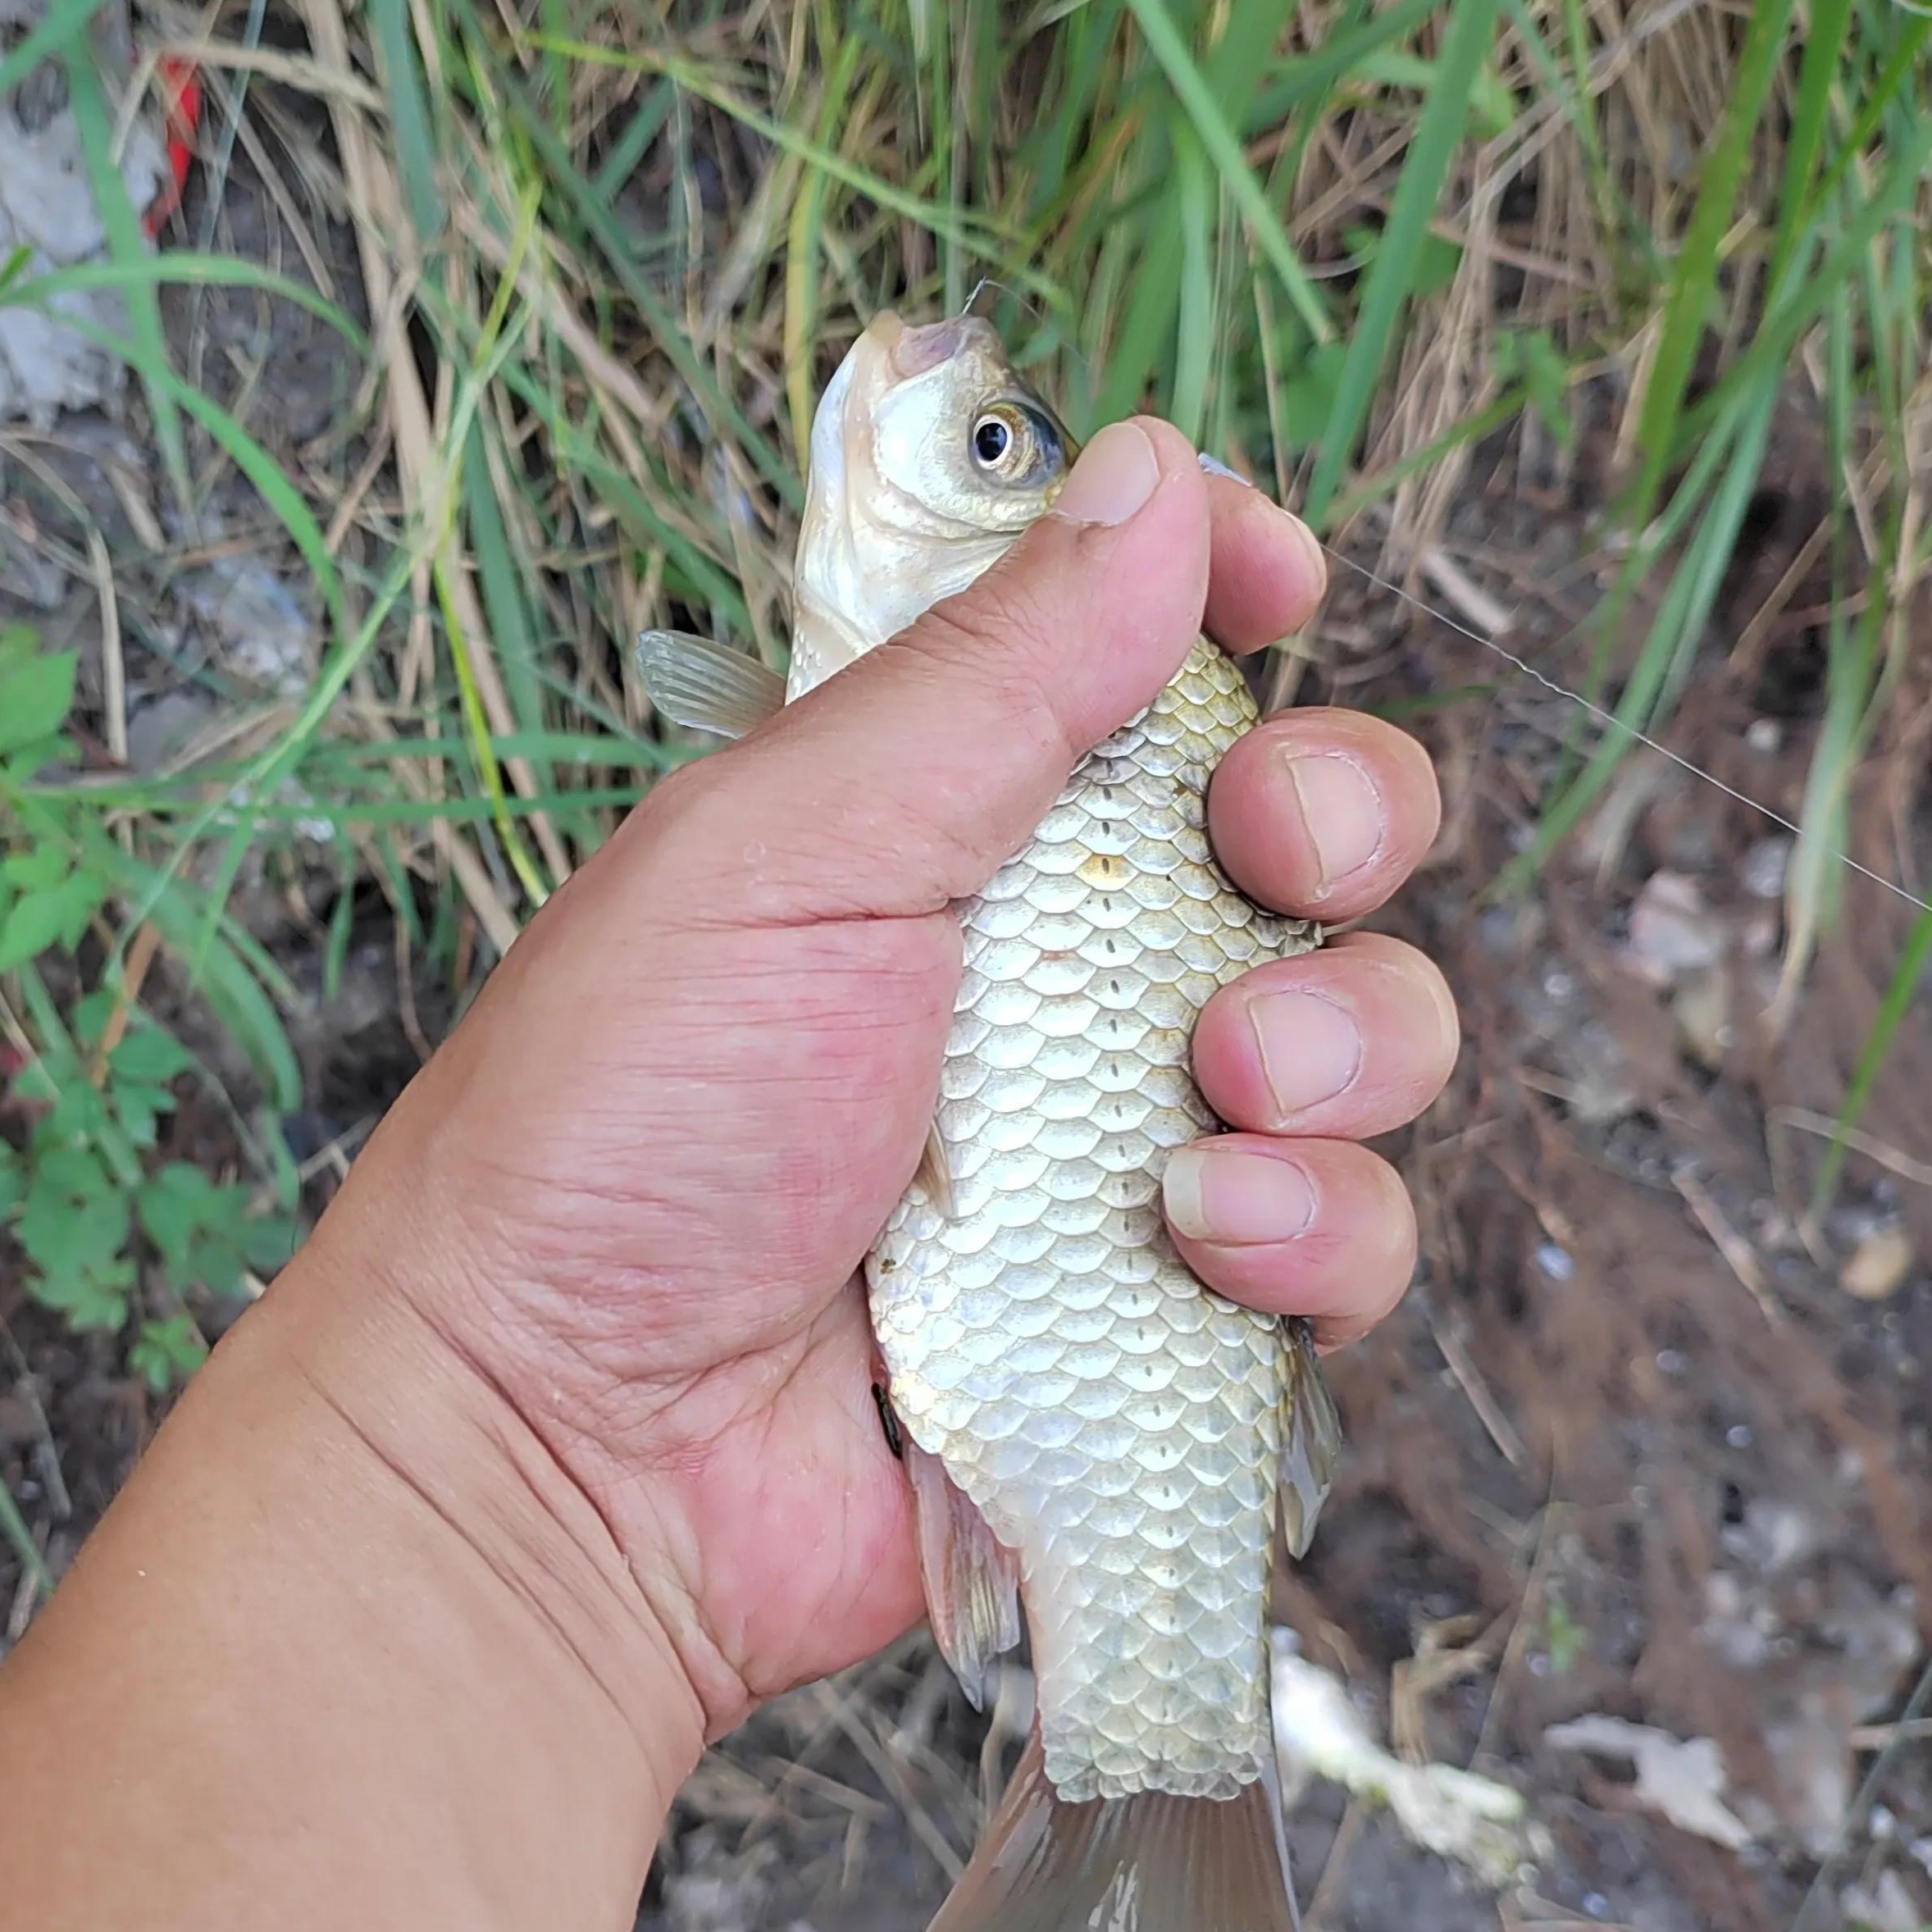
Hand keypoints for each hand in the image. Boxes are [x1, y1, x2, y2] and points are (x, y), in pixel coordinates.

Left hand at [288, 424, 1452, 1746]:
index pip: (1136, 656)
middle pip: (1304, 828)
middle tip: (1270, 855)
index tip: (1274, 581)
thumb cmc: (616, 1137)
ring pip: (1363, 1032)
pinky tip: (1200, 1246)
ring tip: (1210, 1090)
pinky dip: (1318, 1233)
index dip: (1228, 595)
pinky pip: (1346, 1243)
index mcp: (934, 820)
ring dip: (1339, 1039)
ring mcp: (1117, 1144)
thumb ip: (987, 677)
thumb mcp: (782, 854)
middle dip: (1335, 811)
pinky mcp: (1166, 1316)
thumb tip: (1154, 473)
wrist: (567, 1458)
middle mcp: (1043, 968)